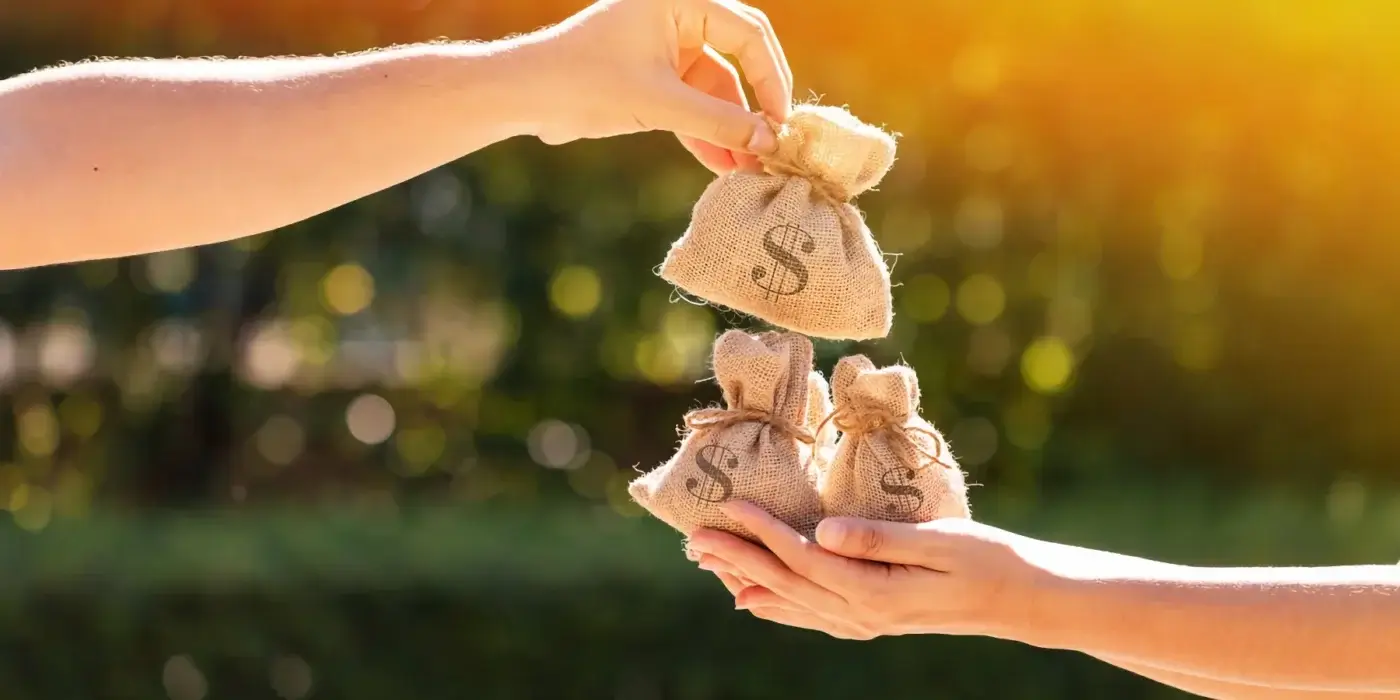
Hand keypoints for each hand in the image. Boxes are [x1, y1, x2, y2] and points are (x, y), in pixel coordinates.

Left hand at [523, 0, 791, 173]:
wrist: (521, 96)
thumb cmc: (584, 82)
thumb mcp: (660, 104)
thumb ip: (718, 123)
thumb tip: (769, 143)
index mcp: (679, 0)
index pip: (748, 33)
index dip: (771, 78)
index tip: (781, 122)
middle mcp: (675, 16)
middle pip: (738, 58)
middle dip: (754, 105)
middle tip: (774, 144)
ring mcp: (663, 48)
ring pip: (714, 88)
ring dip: (730, 127)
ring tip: (750, 169)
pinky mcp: (650, 78)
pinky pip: (691, 103)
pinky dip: (705, 132)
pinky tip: (724, 165)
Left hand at [685, 502, 1044, 640]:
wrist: (1019, 599)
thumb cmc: (986, 559)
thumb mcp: (938, 541)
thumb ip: (878, 538)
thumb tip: (822, 531)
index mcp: (874, 592)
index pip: (802, 556)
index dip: (762, 531)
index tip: (729, 505)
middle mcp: (861, 614)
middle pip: (784, 582)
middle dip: (737, 558)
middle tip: (694, 538)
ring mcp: (864, 622)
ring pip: (790, 601)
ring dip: (747, 580)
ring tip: (709, 563)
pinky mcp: (871, 618)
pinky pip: (810, 614)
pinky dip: (775, 604)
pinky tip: (753, 598)